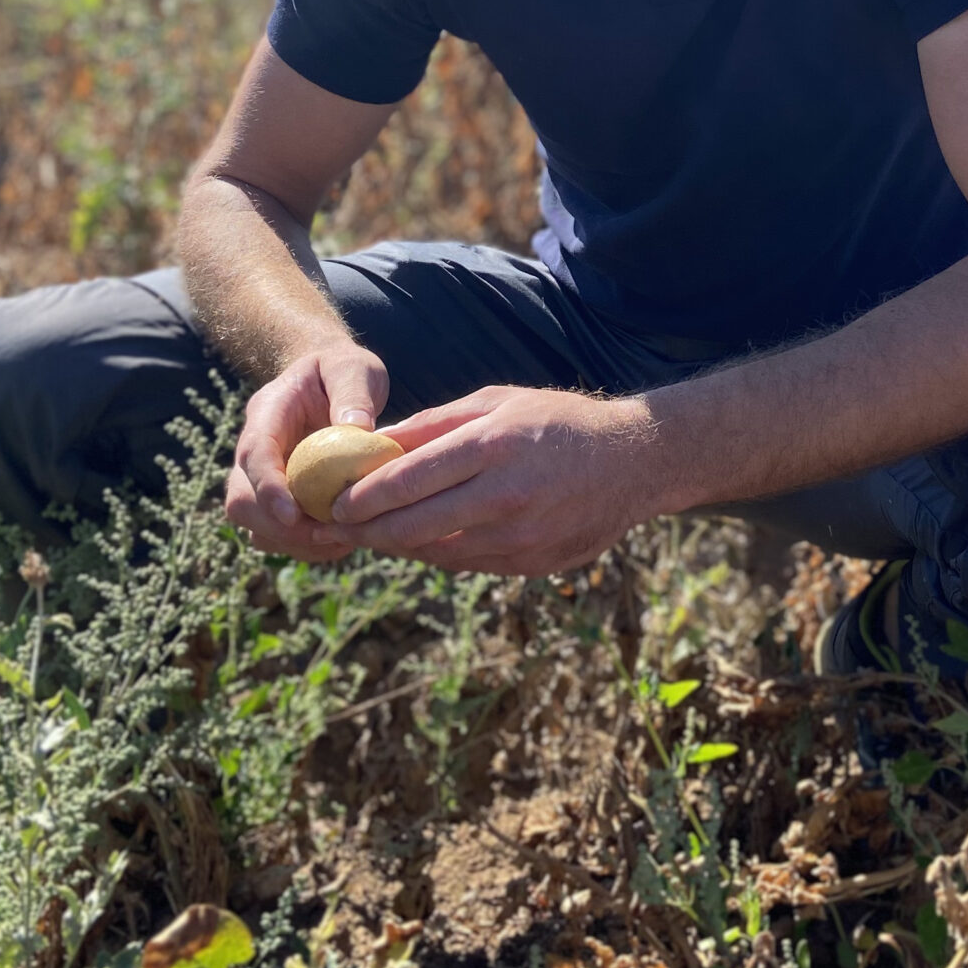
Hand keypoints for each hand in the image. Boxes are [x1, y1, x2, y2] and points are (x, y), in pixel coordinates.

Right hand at [225, 340, 389, 559]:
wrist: (330, 379)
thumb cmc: (342, 371)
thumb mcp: (354, 368)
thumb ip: (354, 392)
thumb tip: (359, 429)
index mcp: (267, 413)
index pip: (254, 454)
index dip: (267, 488)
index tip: (292, 515)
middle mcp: (254, 447)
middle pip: (241, 498)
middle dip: (277, 526)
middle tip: (329, 535)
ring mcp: (260, 475)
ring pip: (254, 523)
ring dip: (292, 542)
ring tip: (340, 541)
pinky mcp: (276, 497)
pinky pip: (275, 533)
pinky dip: (303, 545)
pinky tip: (340, 540)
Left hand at [327, 385, 667, 577]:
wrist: (635, 462)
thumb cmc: (558, 422)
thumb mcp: (497, 402)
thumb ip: (433, 425)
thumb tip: (372, 444)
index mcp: (494, 446)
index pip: (409, 480)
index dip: (362, 497)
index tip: (333, 501)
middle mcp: (507, 496)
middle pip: (414, 527)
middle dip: (366, 531)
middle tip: (333, 529)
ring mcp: (522, 537)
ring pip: (437, 553)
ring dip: (397, 546)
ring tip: (366, 535)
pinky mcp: (532, 564)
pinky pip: (468, 564)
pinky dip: (436, 553)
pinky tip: (418, 541)